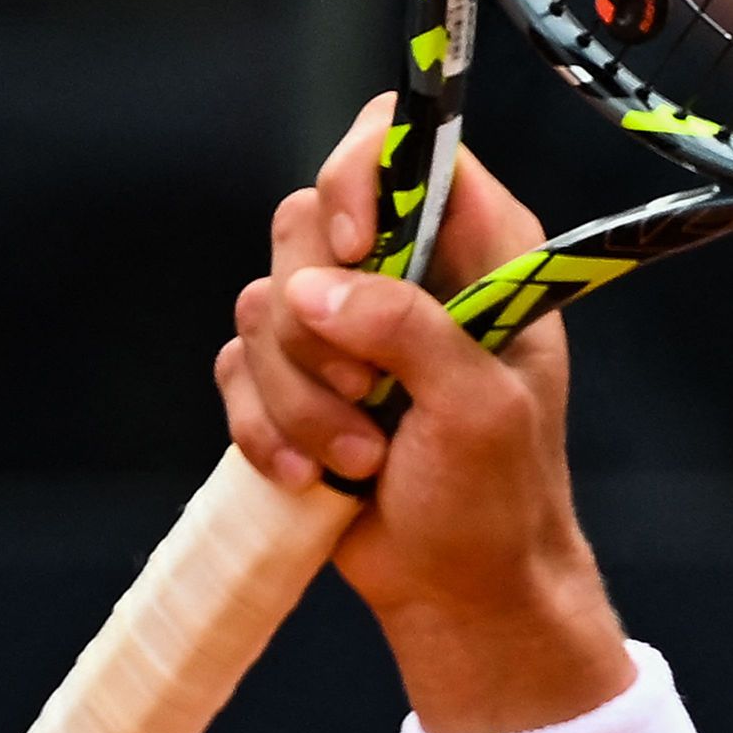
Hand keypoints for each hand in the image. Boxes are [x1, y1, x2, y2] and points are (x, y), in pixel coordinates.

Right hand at [217, 95, 631, 732]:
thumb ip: (410, 332)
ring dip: (302, 398)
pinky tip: (316, 479)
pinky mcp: (293, 379)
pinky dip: (266, 429)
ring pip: (262, 303)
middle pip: (307, 221)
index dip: (362, 175)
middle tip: (371, 393)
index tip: (358, 245)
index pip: (402, 145)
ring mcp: (343, 324)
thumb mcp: (480, 410)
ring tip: (364, 459)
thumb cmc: (498, 497)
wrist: (461, 587)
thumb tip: (314, 290)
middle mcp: (406, 272)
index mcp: (478, 252)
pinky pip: (234, 368)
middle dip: (320, 324)